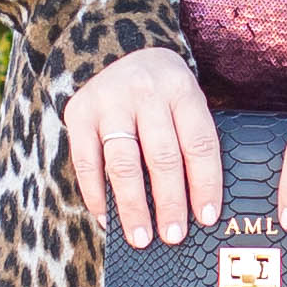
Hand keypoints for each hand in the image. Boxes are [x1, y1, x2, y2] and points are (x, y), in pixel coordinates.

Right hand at [62, 48, 220, 247]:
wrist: (119, 50)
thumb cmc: (162, 93)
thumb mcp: (184, 101)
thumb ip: (190, 140)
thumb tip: (198, 206)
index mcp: (181, 89)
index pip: (199, 143)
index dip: (204, 184)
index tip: (206, 217)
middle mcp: (146, 92)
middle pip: (162, 156)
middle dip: (169, 202)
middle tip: (174, 236)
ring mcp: (109, 101)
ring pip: (124, 163)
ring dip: (133, 206)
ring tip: (140, 236)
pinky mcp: (80, 112)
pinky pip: (87, 162)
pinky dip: (96, 194)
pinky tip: (106, 217)